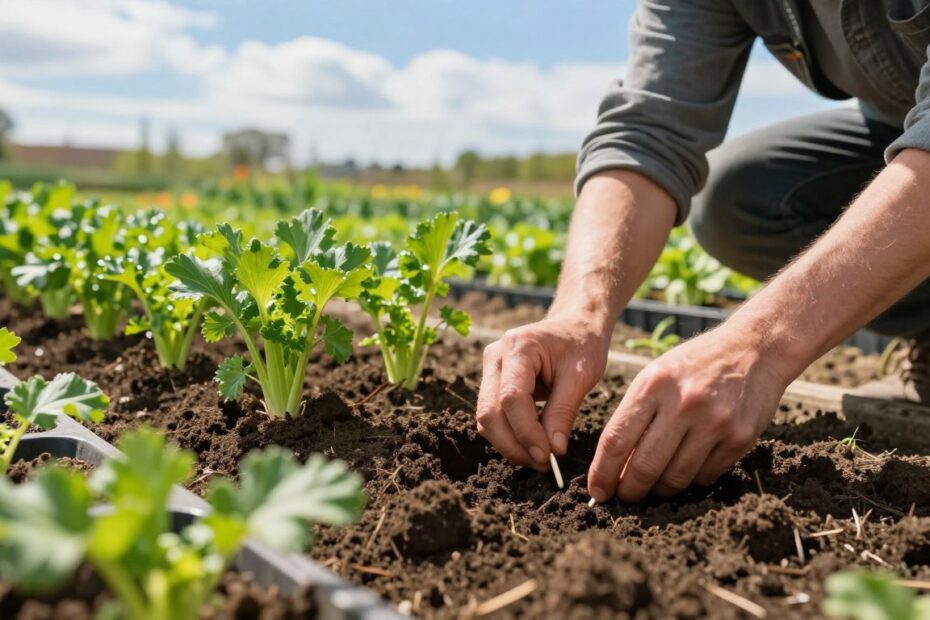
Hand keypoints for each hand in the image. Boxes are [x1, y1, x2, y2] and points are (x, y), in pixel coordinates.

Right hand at [476, 317, 609, 470]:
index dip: (527, 433)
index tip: (548, 457)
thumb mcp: (581, 376)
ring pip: (486, 418)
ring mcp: (490, 368)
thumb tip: (552, 451)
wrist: (575, 326)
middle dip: (514, 445)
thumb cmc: (582, 345)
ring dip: (509, 444)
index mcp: (518, 347)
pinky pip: (492, 415)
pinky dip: (509, 435)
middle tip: (542, 465)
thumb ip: (563, 412)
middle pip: (489, 412)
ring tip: (540, 458)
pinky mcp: (492, 381)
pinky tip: (532, 445)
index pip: (511, 398)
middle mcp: (495, 355)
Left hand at [587, 325, 791, 501]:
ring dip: (661, 489)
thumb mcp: (656, 375)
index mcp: (653, 385)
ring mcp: (714, 421)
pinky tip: (688, 467)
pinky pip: (706, 475)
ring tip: (656, 485)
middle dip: (630, 490)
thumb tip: (613, 464)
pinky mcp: (740, 437)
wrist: (754, 349)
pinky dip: (692, 479)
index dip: (602, 472)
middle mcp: (683, 403)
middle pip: (645, 466)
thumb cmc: (695, 365)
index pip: (617, 439)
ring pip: (676, 477)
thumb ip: (635, 414)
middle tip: (626, 496)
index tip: (598, 491)